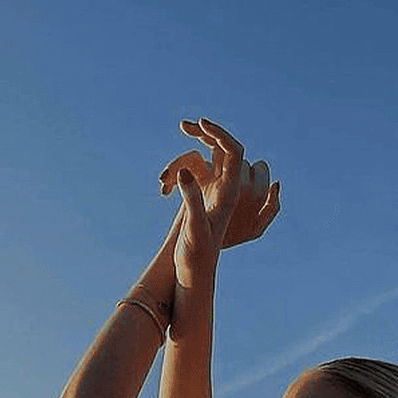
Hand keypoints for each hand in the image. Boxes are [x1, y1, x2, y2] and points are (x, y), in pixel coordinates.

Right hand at [160, 118, 279, 250]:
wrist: (194, 274)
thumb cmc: (196, 256)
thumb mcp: (194, 229)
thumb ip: (192, 200)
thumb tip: (185, 172)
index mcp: (230, 193)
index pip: (233, 152)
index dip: (220, 133)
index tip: (200, 123)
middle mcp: (225, 190)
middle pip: (223, 150)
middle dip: (205, 134)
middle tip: (183, 125)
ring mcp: (213, 193)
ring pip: (208, 159)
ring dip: (191, 151)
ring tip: (170, 161)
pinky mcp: (201, 198)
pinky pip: (197, 172)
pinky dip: (182, 168)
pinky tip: (164, 185)